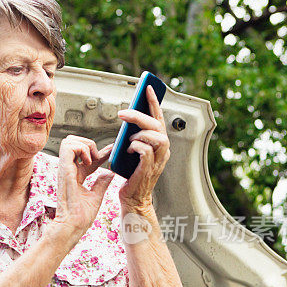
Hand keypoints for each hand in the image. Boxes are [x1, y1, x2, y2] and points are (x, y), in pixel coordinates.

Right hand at [49, 135, 113, 246]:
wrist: (72, 226)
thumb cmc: (80, 217)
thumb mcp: (96, 196)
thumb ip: (101, 183)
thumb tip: (109, 173)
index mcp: (76, 176)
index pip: (88, 156)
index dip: (101, 151)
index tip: (113, 150)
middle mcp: (69, 170)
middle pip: (73, 142)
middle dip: (88, 143)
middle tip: (98, 157)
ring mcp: (65, 169)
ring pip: (69, 141)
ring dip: (84, 145)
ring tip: (93, 158)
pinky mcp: (64, 169)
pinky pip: (68, 147)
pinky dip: (81, 149)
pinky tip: (89, 161)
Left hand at [117, 85, 169, 210]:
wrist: (133, 199)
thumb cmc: (131, 176)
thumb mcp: (133, 152)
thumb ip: (134, 137)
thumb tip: (127, 121)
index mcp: (159, 144)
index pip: (158, 118)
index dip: (154, 102)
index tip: (147, 88)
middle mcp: (162, 151)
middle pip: (158, 126)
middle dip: (140, 116)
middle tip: (123, 113)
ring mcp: (158, 161)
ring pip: (157, 137)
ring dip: (140, 134)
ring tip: (128, 138)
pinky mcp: (149, 170)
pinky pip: (146, 151)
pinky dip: (136, 147)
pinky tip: (129, 149)